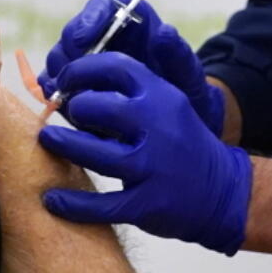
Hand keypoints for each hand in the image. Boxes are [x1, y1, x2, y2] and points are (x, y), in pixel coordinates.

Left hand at [38, 52, 251, 255]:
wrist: (222, 192)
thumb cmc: (181, 143)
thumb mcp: (167, 106)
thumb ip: (129, 93)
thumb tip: (72, 82)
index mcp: (162, 97)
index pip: (114, 67)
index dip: (81, 70)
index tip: (65, 80)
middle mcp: (157, 128)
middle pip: (97, 107)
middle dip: (73, 108)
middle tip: (64, 115)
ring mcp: (153, 167)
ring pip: (92, 153)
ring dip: (62, 145)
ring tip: (49, 141)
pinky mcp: (148, 204)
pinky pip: (101, 205)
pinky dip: (71, 204)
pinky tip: (52, 199)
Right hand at [39, 0, 225, 136]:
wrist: (178, 121)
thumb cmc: (184, 91)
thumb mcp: (188, 75)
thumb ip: (178, 55)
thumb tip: (165, 31)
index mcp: (132, 21)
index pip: (104, 7)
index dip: (89, 19)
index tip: (83, 41)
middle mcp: (105, 35)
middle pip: (73, 32)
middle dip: (69, 53)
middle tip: (71, 76)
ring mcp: (87, 60)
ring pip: (59, 57)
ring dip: (60, 75)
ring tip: (70, 95)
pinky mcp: (76, 83)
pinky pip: (54, 81)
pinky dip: (54, 92)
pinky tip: (64, 106)